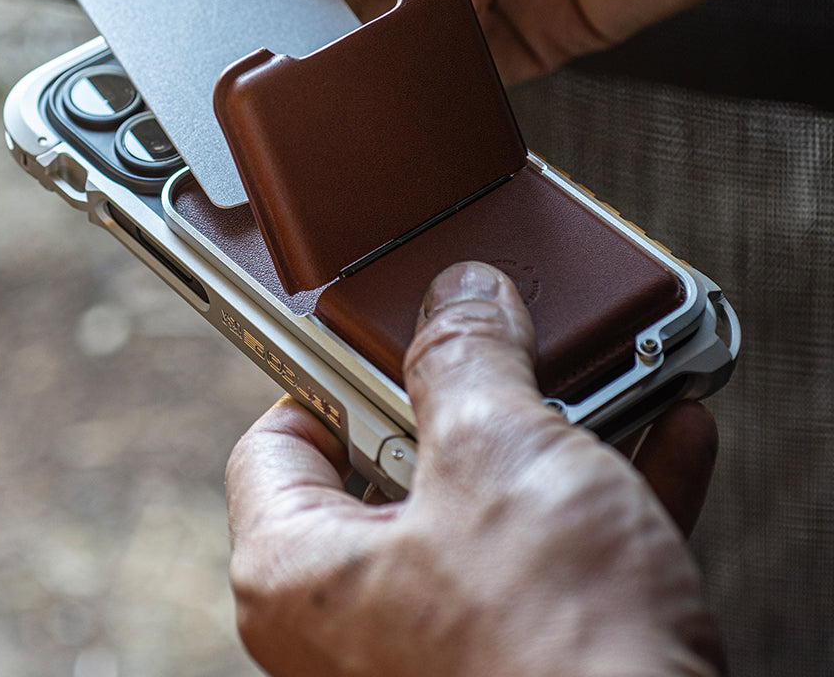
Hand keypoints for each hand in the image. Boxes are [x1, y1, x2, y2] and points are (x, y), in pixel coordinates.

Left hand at [226, 262, 724, 676]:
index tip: (391, 328)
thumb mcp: (496, 454)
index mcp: (299, 572)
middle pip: (393, 460)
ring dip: (552, 432)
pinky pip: (553, 553)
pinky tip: (661, 435)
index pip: (279, 436)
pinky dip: (602, 494)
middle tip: (504, 342)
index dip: (334, 369)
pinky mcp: (526, 654)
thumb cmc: (550, 646)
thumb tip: (460, 301)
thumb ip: (465, 358)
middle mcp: (355, 617)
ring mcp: (442, 641)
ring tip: (599, 371)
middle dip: (467, 397)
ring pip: (486, 502)